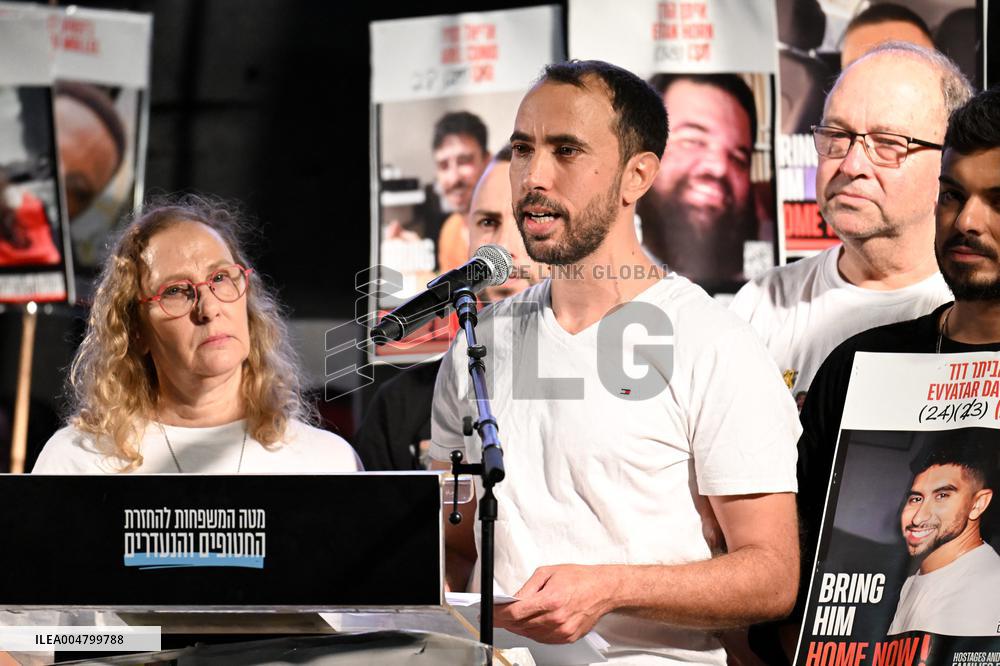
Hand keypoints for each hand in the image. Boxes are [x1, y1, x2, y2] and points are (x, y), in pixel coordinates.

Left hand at [493, 564, 615, 643]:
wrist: (603, 589)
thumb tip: (512, 600)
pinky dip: (532, 632)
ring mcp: (562, 631)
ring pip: (530, 634)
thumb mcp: (548, 573)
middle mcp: (556, 619)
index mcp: (550, 600)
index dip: (498, 615)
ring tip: (510, 619)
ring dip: (517, 627)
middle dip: (505, 621)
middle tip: (496, 616)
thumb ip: (527, 588)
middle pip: (520, 625)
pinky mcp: (567, 637)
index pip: (515, 613)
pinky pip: (543, 639)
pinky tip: (529, 624)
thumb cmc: (579, 578)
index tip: (488, 614)